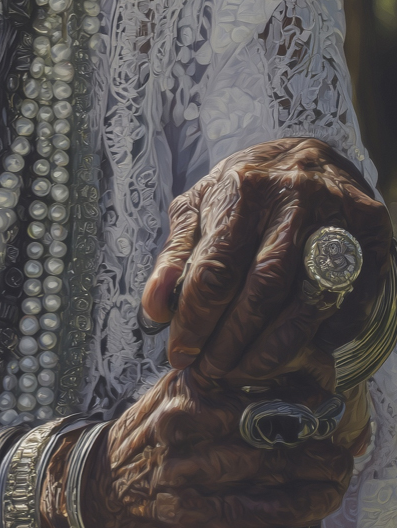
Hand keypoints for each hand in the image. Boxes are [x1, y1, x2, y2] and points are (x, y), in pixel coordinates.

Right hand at [79, 369, 353, 527]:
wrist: (101, 484)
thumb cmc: (149, 436)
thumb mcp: (173, 392)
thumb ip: (219, 381)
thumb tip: (286, 379)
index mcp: (185, 387)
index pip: (253, 380)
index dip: (298, 389)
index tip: (327, 396)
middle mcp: (185, 423)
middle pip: (265, 424)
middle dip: (313, 434)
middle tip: (341, 440)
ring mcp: (187, 469)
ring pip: (265, 466)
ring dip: (313, 470)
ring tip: (338, 471)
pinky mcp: (194, 511)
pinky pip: (256, 508)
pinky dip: (295, 506)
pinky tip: (319, 501)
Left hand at [141, 139, 391, 388]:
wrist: (311, 155)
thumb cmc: (247, 189)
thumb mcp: (201, 205)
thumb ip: (176, 255)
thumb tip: (154, 309)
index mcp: (244, 188)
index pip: (216, 267)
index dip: (196, 319)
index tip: (180, 354)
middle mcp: (295, 198)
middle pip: (262, 288)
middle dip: (232, 340)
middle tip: (212, 371)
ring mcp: (339, 217)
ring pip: (307, 300)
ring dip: (275, 349)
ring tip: (246, 372)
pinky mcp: (372, 237)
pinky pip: (351, 302)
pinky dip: (324, 337)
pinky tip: (297, 355)